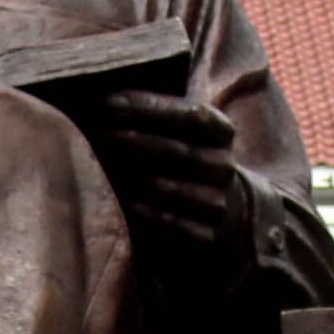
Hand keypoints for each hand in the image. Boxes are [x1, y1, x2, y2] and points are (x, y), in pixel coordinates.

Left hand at [87, 89, 245, 275]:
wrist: (228, 212)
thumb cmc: (189, 162)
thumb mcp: (188, 134)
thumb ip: (159, 114)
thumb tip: (109, 100)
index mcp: (222, 133)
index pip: (193, 114)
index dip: (152, 107)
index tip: (111, 102)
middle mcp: (224, 166)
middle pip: (183, 150)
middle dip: (142, 139)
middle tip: (105, 132)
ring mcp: (219, 201)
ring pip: (180, 188)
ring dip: (143, 177)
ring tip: (111, 166)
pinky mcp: (210, 234)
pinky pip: (179, 223)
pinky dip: (153, 213)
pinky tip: (129, 204)